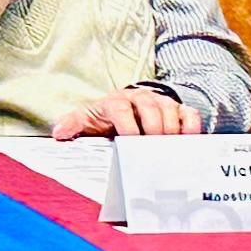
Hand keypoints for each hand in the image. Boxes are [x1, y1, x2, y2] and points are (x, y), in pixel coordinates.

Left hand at [50, 85, 204, 139]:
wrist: (127, 106)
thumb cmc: (107, 117)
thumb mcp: (88, 119)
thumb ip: (73, 124)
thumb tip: (58, 133)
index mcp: (117, 101)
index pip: (121, 108)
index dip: (126, 125)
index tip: (129, 142)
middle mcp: (141, 98)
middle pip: (150, 108)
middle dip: (152, 130)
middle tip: (152, 151)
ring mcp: (162, 102)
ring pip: (171, 112)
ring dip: (171, 132)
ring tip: (168, 152)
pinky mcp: (179, 109)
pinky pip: (190, 115)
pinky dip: (192, 128)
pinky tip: (187, 143)